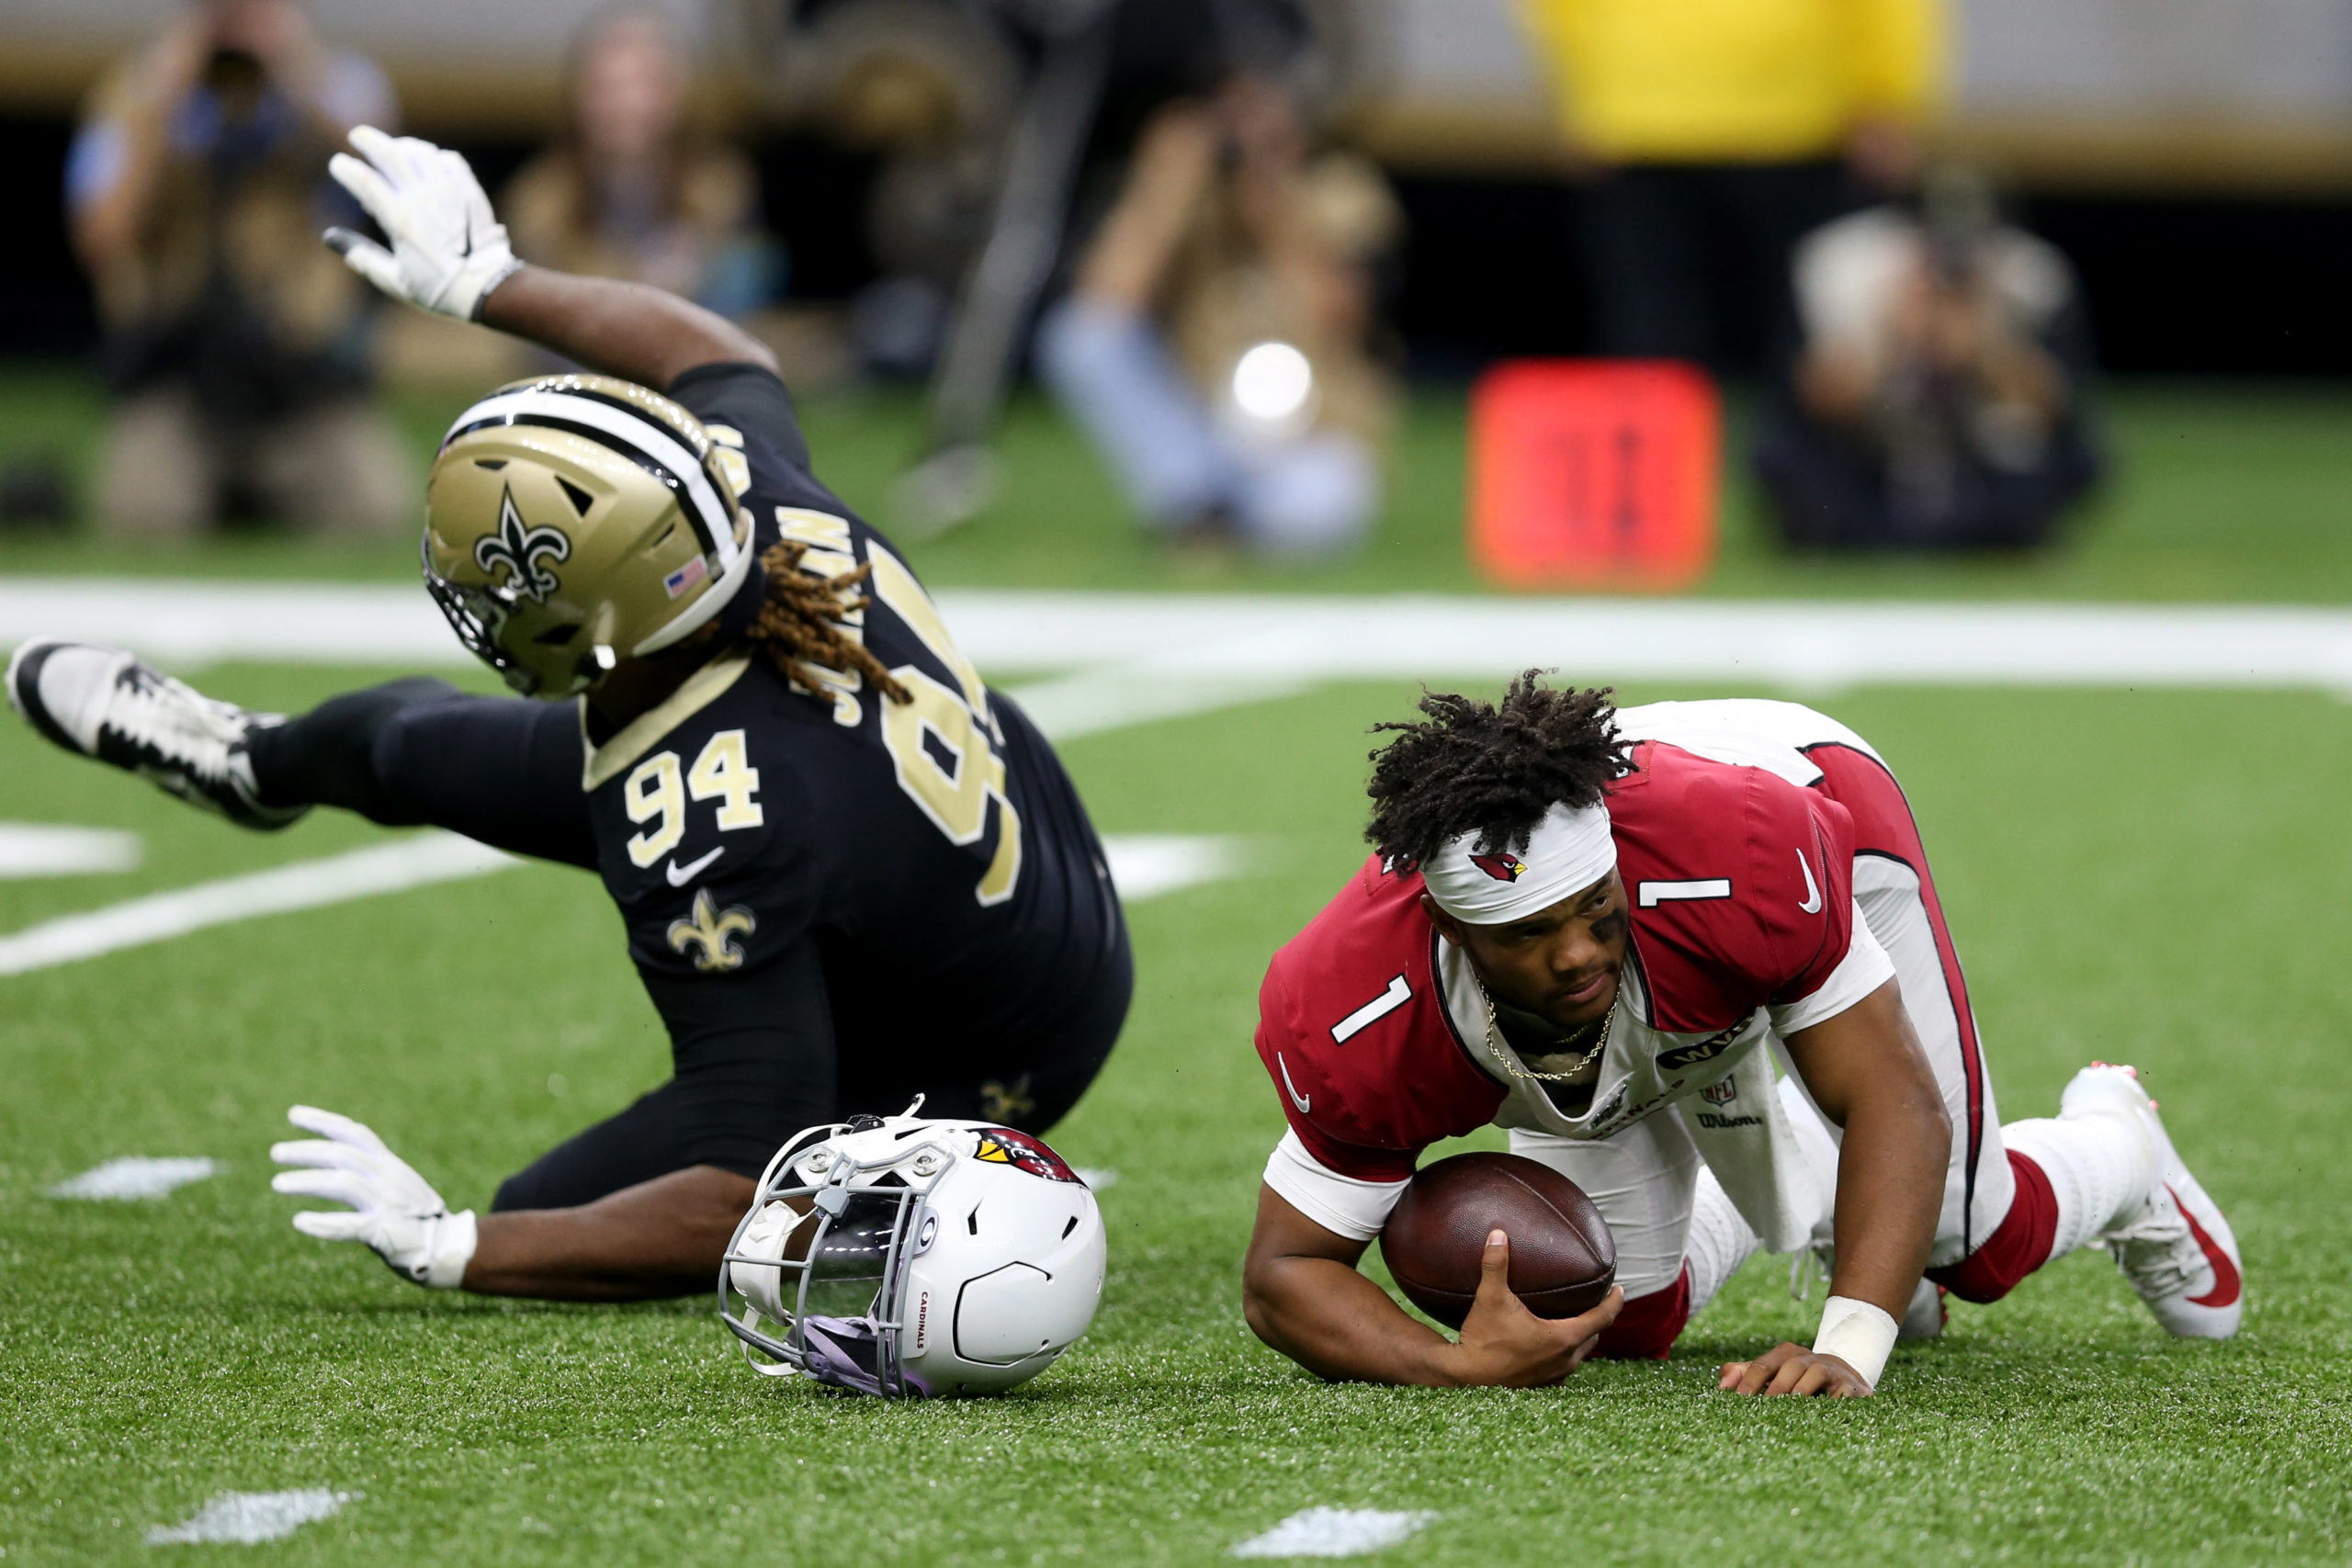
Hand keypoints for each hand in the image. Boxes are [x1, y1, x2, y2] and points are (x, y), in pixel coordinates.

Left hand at [270, 1105, 475, 1288]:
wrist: (447, 1246)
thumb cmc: (416, 1217)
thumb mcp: (397, 1184)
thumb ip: (371, 1171)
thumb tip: (334, 1159)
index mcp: (391, 1165)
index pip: (355, 1134)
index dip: (324, 1121)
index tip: (293, 1115)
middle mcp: (390, 1178)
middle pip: (343, 1155)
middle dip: (306, 1151)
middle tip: (275, 1153)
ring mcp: (388, 1203)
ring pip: (343, 1183)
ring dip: (307, 1181)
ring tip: (278, 1183)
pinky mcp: (385, 1230)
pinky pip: (349, 1225)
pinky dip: (323, 1222)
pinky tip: (300, 1221)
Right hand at [323, 126, 521, 320]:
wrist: (486, 287)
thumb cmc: (439, 290)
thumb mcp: (394, 280)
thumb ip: (362, 256)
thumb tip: (330, 238)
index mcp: (401, 221)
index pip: (366, 182)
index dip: (347, 169)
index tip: (338, 164)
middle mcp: (424, 201)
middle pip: (391, 154)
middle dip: (369, 140)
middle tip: (358, 135)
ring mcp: (449, 193)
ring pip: (422, 152)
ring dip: (403, 145)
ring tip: (394, 147)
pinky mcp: (470, 192)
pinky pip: (451, 161)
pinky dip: (435, 157)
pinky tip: (428, 160)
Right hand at [1443, 1229, 1623, 1387]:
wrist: (1466, 1376)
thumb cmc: (1483, 1338)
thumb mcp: (1491, 1297)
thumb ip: (1496, 1264)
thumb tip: (1498, 1234)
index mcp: (1563, 1337)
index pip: (1602, 1318)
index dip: (1614, 1302)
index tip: (1620, 1289)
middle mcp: (1565, 1359)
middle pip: (1593, 1336)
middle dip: (1598, 1318)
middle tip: (1598, 1300)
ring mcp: (1555, 1375)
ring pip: (1580, 1353)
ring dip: (1582, 1336)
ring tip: (1577, 1320)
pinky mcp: (1542, 1385)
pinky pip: (1564, 1366)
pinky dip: (1565, 1352)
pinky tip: (1554, 1344)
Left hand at [1716, 1341, 1873, 1396]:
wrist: (1846, 1377)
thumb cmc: (1798, 1379)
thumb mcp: (1772, 1373)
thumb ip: (1744, 1374)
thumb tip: (1721, 1386)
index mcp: (1786, 1354)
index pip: (1764, 1365)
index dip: (1749, 1381)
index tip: (1738, 1400)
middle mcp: (1809, 1358)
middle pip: (1790, 1366)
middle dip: (1776, 1387)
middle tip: (1763, 1408)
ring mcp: (1832, 1370)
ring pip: (1815, 1373)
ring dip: (1801, 1390)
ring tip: (1789, 1409)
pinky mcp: (1851, 1387)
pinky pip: (1842, 1392)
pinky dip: (1832, 1401)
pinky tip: (1821, 1415)